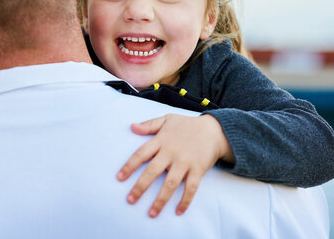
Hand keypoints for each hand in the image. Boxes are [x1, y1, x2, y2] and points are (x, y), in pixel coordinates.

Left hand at [116, 114, 231, 217]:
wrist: (214, 129)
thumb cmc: (187, 125)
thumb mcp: (167, 120)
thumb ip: (149, 125)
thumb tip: (132, 127)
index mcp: (161, 140)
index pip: (141, 154)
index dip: (129, 166)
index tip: (119, 178)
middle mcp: (171, 152)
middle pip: (152, 171)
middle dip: (140, 187)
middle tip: (130, 200)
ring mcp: (185, 162)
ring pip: (170, 183)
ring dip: (161, 199)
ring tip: (152, 213)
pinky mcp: (198, 169)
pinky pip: (191, 188)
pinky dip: (185, 200)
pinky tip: (178, 211)